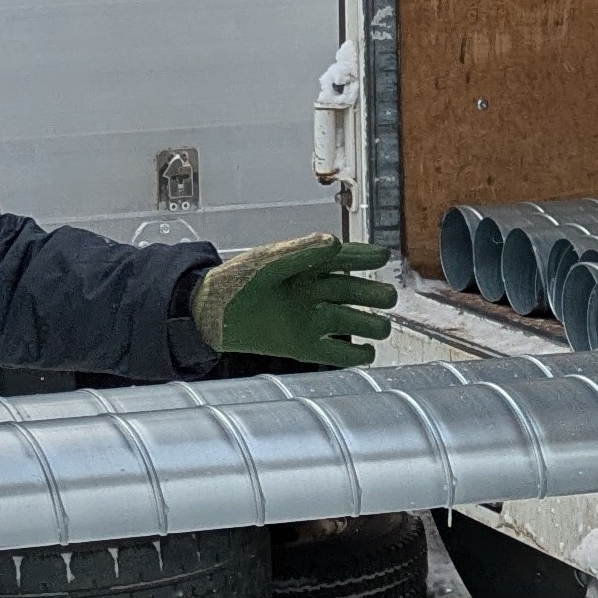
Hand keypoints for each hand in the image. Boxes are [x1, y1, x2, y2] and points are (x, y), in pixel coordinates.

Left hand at [191, 235, 395, 367]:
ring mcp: (307, 318)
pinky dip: (350, 355)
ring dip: (367, 325)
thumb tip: (334, 242)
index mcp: (305, 266)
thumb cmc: (235, 281)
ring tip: (383, 328)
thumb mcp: (267, 261)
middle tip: (388, 296)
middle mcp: (311, 292)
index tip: (383, 256)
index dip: (363, 257)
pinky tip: (366, 355)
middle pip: (350, 292)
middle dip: (371, 294)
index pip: (342, 260)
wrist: (208, 314)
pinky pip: (331, 352)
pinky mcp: (300, 345)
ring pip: (346, 322)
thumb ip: (300, 251)